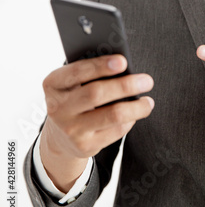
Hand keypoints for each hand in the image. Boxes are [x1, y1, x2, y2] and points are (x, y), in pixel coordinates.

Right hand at [40, 55, 153, 191]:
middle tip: (146, 81)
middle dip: (125, 85)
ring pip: (112, 115)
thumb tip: (122, 65)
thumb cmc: (74, 97)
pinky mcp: (85, 146)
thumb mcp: (73, 82)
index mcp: (53, 84)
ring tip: (148, 101)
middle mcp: (58, 108)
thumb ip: (91, 71)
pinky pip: (116, 130)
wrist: (60, 135)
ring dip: (136, 107)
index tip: (123, 61)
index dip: (100, 66)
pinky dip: (130, 120)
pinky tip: (134, 114)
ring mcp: (71, 129)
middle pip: (97, 93)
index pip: (77, 72)